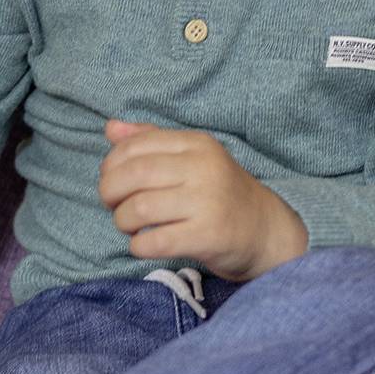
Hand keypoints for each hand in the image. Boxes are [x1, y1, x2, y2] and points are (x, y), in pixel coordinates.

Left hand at [97, 119, 308, 281]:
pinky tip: (143, 244)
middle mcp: (203, 168)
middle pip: (133, 175)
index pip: (135, 146)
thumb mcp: (191, 158)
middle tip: (113, 205)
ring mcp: (207, 202)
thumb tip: (110, 128)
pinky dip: (138, 246)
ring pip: (139, 209)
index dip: (111, 165)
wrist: (264, 230)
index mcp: (196, 144)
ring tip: (129, 226)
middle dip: (110, 193)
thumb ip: (150, 140)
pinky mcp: (208, 236)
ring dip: (122, 221)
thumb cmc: (218, 193)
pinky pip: (155, 242)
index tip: (111, 181)